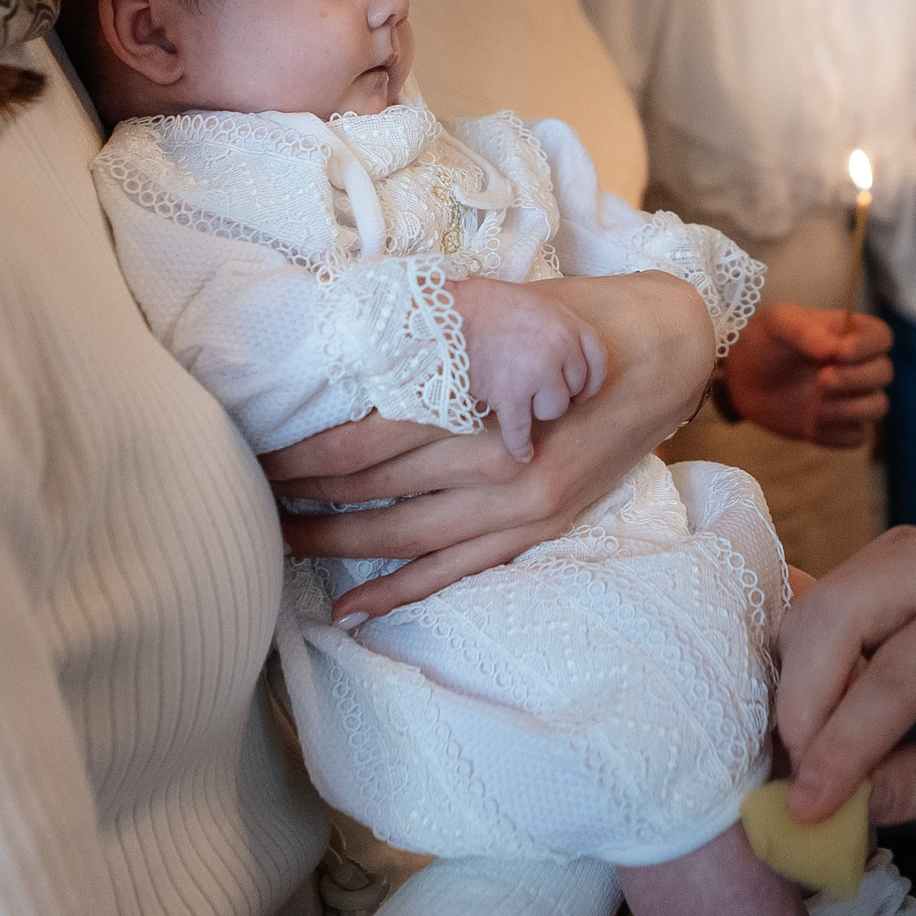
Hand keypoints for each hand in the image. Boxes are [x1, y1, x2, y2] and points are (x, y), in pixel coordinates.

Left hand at [262, 272, 711, 622]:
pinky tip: (350, 611)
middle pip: (377, 487)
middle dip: (306, 493)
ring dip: (337, 543)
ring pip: (406, 535)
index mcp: (482, 398)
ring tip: (281, 545)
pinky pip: (455, 570)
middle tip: (248, 496)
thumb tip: (351, 331)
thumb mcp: (507, 304)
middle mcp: (498, 460)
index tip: (257, 451)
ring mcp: (519, 503)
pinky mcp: (537, 527)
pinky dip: (400, 593)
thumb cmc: (579, 319)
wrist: (666, 353)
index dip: (306, 451)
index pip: (369, 435)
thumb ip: (436, 328)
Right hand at [448, 278, 608, 460]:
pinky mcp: (510, 395)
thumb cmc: (483, 305)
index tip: (580, 392)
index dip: (589, 380)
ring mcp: (536, 373)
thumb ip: (552, 328)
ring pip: (552, 410)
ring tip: (516, 400)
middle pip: (574, 388)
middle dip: (555, 392)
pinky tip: (523, 455)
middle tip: (534, 392)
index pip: (596, 360)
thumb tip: (561, 356)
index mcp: (566, 322)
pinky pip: (521, 431)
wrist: (444, 312)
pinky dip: (520, 446)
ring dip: (536, 410)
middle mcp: (559, 348)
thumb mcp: (532, 303)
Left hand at [726, 303, 891, 448]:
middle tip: (821, 380)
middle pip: (884, 372)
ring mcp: (851, 397)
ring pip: (877, 406)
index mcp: (849, 334)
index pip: (881, 337)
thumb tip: (835, 350)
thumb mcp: (778, 324)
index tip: (841, 354)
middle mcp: (858, 365)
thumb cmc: (764, 342)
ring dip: (849, 408)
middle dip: (856, 379)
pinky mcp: (839, 426)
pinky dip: (838, 434)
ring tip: (814, 406)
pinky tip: (811, 425)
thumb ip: (805, 331)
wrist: (741, 378)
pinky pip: (857, 436)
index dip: (869, 347)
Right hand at [772, 520, 915, 826]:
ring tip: (816, 756)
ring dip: (798, 688)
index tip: (806, 804)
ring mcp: (905, 547)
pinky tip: (825, 720)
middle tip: (799, 777)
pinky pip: (817, 613)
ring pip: (815, 611)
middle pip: (838, 616)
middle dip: (804, 704)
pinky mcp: (875, 561)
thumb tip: (834, 813)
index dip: (844, 742)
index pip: (899, 673)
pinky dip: (805, 670)